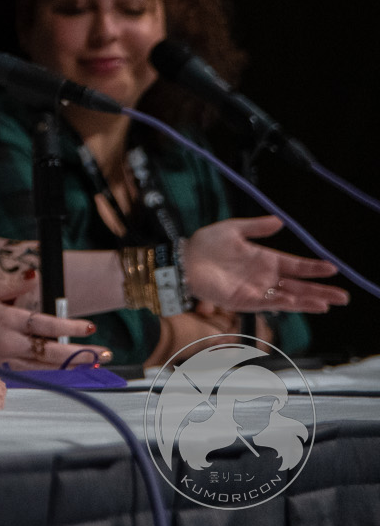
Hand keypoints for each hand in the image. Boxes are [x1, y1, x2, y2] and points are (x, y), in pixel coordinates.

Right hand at [0, 259, 109, 370]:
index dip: (69, 326)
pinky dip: (53, 377)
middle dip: (80, 353)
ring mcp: (6, 361)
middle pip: (50, 351)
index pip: (44, 323)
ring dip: (72, 367)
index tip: (90, 327)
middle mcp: (10, 343)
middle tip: (105, 353)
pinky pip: (32, 376)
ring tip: (95, 366)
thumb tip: (35, 276)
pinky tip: (69, 377)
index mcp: (6, 319)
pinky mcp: (1, 373)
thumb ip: (11, 285)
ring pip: (45, 367)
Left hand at [183, 216, 346, 314]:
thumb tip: (279, 221)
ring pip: (287, 298)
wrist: (183, 258)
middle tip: (343, 297)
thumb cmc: (205, 244)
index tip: (332, 268)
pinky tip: (296, 302)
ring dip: (307, 301)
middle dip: (320, 291)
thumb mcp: (233, 229)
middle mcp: (263, 278)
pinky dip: (281, 303)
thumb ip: (256, 227)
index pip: (295, 266)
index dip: (313, 268)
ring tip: (327, 304)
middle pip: (298, 287)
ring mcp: (254, 290)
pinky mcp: (242, 301)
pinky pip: (266, 303)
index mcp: (263, 260)